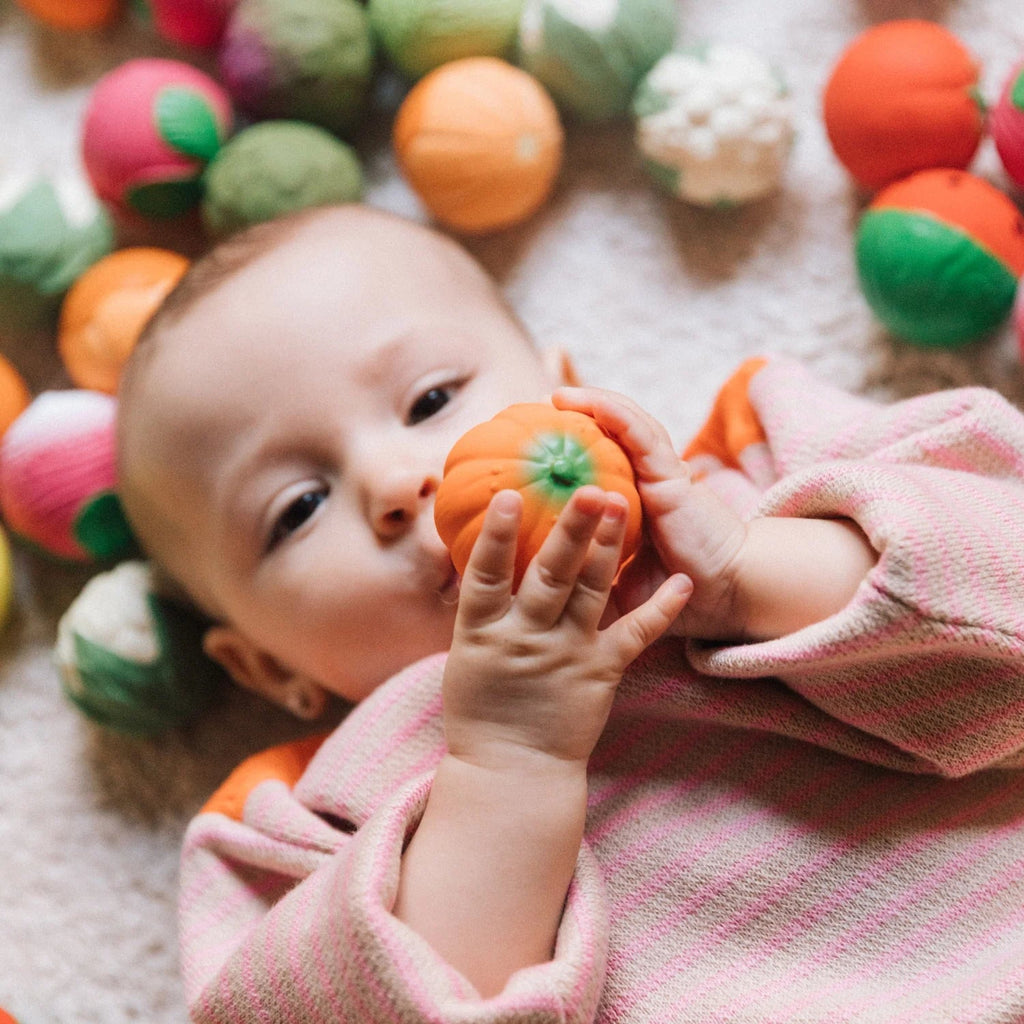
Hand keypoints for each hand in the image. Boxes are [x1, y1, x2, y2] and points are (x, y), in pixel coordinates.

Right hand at [443, 486, 690, 769]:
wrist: (511, 771)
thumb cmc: (482, 708)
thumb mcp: (466, 653)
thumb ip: (481, 607)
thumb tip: (485, 554)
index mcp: (483, 631)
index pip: (486, 574)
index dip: (496, 535)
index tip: (509, 495)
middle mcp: (526, 636)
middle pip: (550, 575)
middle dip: (570, 531)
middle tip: (589, 488)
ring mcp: (566, 653)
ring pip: (591, 593)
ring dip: (608, 548)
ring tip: (622, 505)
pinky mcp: (601, 671)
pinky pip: (635, 636)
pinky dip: (661, 610)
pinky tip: (683, 585)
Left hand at [553, 387, 877, 641]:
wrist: (725, 595)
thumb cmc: (676, 597)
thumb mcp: (618, 588)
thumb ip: (586, 582)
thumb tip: (537, 592)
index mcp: (635, 505)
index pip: (602, 465)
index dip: (572, 450)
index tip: (533, 445)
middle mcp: (646, 484)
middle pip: (611, 437)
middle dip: (577, 418)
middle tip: (534, 408)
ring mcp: (660, 475)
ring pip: (626, 426)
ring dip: (592, 404)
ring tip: (556, 395)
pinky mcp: (671, 474)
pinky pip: (640, 435)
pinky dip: (614, 414)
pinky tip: (587, 403)